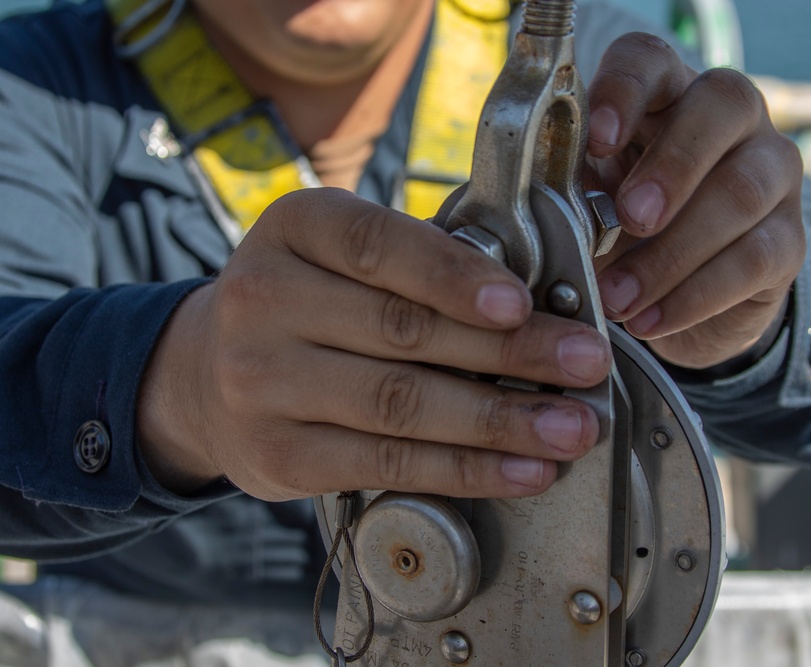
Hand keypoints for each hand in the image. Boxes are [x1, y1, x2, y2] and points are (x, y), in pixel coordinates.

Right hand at [137, 189, 610, 500]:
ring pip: (401, 405)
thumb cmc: (308, 303)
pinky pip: (387, 465)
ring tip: (569, 427)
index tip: (522, 301)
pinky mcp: (277, 455)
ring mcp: (261, 382)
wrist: (206, 375)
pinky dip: (465, 470)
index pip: (379, 246)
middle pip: (403, 331)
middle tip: (584, 364)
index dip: (454, 275)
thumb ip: (421, 264)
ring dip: (500, 420)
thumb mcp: (341, 255)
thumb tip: (536, 305)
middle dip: (510, 351)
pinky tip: (520, 469)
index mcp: (294, 228)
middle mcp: (264, 299)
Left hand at [586, 33, 805, 368]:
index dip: (623, 91)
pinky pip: (753, 260)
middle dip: (673, 163)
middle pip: (723, 104)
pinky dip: (693, 296)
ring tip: (619, 297)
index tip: (596, 138)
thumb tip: (542, 210)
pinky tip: (650, 320)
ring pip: (741, 191)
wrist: (683, 299)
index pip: (650, 61)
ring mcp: (771, 175)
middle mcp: (732, 120)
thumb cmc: (626, 231)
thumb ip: (574, 196)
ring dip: (672, 251)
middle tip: (630, 217)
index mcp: (666, 94)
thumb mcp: (591, 206)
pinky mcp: (788, 240)